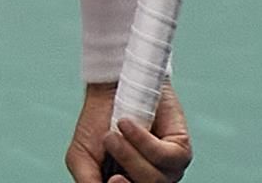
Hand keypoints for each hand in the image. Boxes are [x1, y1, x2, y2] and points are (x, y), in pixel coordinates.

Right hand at [67, 81, 192, 182]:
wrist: (110, 87)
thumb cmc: (97, 123)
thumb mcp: (81, 157)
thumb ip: (88, 181)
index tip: (111, 180)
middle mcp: (151, 182)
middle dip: (126, 181)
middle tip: (111, 162)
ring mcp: (168, 169)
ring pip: (155, 180)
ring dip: (129, 156)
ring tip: (112, 134)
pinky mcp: (180, 149)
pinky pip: (165, 157)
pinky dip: (143, 141)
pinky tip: (127, 124)